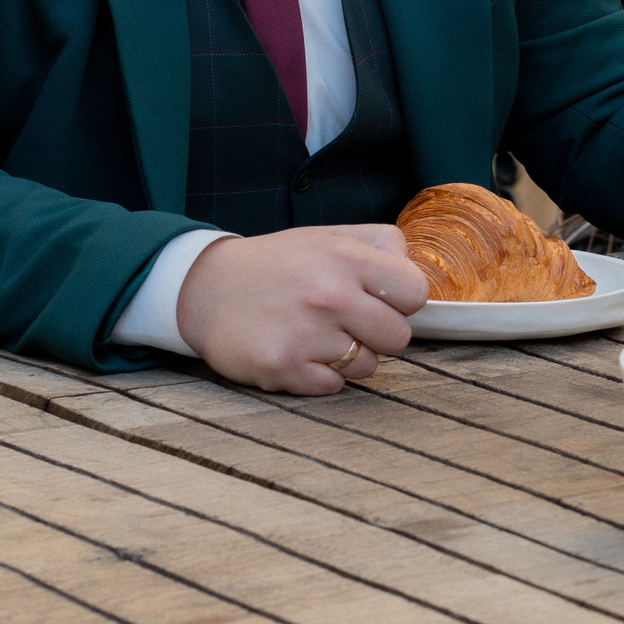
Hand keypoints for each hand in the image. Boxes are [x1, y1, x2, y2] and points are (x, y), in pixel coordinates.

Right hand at [175, 224, 429, 395]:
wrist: (206, 289)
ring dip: (349, 356)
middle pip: (399, 337)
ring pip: (368, 366)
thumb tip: (417, 270)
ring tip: (317, 334)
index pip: (416, 293)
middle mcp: (330, 295)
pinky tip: (299, 351)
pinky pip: (334, 386)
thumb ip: (380, 244)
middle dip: (377, 332)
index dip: (401, 300)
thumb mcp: (329, 236)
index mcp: (347, 258)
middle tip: (346, 320)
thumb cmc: (279, 264)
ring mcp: (307, 334)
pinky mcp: (284, 368)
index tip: (379, 298)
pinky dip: (320, 375)